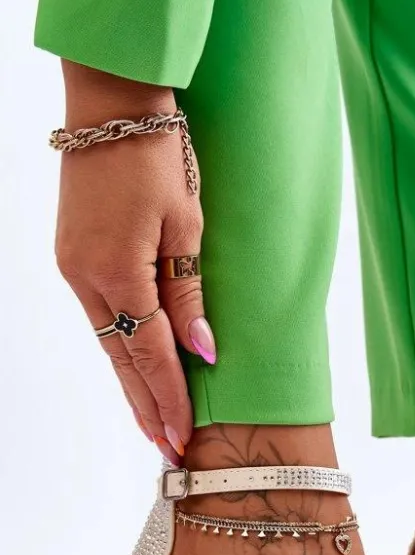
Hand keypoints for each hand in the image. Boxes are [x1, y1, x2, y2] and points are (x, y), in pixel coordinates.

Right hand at [54, 62, 216, 462]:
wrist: (111, 105)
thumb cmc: (158, 157)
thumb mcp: (185, 225)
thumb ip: (188, 294)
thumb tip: (202, 351)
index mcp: (118, 273)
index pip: (151, 353)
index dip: (169, 398)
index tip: (182, 437)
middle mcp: (86, 278)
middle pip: (121, 359)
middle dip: (145, 405)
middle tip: (166, 448)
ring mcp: (73, 267)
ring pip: (107, 340)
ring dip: (130, 381)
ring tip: (151, 420)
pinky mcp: (72, 255)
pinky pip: (100, 315)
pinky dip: (119, 347)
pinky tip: (133, 367)